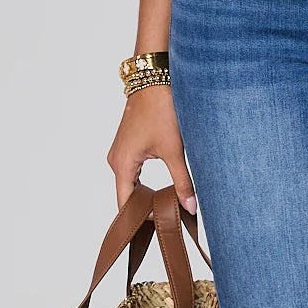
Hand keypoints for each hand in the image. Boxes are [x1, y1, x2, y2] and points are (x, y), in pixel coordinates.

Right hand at [107, 83, 197, 211]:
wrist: (155, 79)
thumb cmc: (161, 110)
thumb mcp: (174, 149)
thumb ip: (182, 182)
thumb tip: (190, 207)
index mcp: (122, 165)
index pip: (125, 205)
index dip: (140, 220)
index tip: (159, 229)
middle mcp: (116, 160)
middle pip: (128, 196)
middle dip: (147, 209)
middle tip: (169, 221)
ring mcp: (121, 152)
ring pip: (133, 184)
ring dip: (148, 195)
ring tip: (168, 207)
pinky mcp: (129, 146)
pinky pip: (135, 173)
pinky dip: (147, 183)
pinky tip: (164, 189)